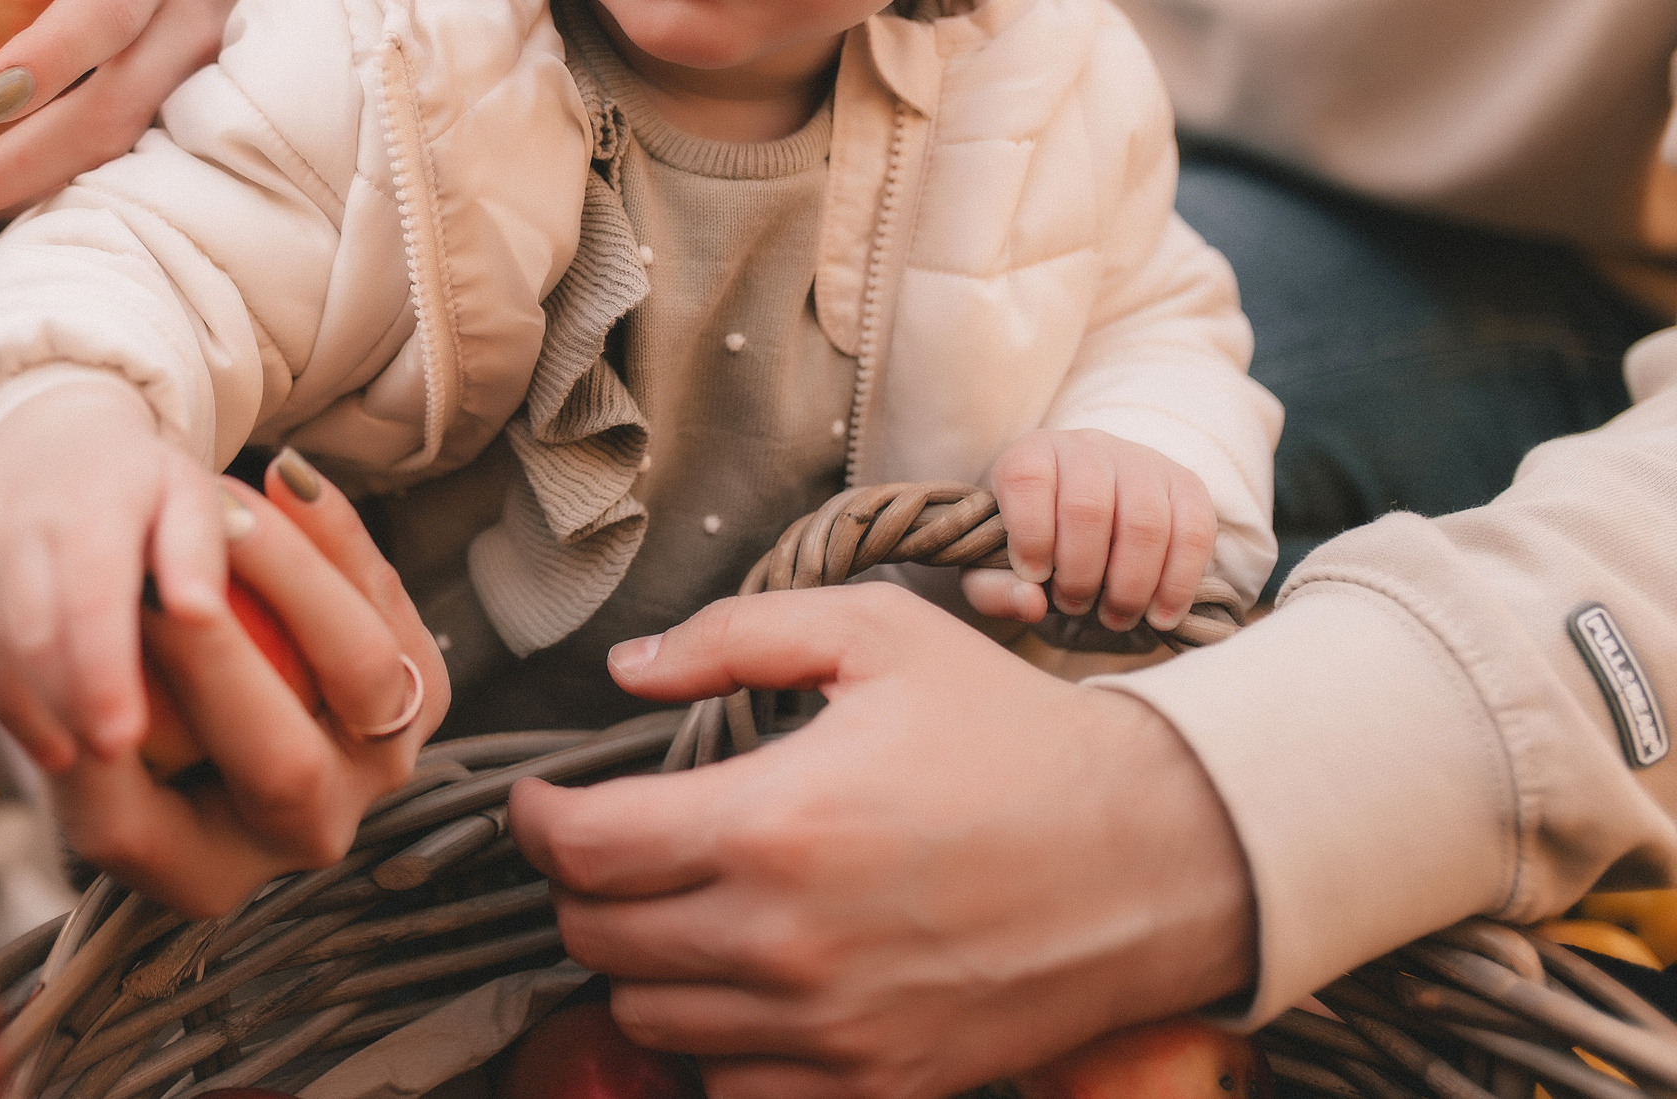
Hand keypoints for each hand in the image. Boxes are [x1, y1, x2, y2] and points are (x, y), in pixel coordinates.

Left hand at [0, 0, 273, 218]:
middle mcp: (185, 32)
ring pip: (115, 161)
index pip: (107, 13)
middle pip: (108, 116)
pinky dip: (46, 196)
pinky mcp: (187, 137)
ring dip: (24, 195)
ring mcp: (197, 96)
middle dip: (14, 166)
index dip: (55, 56)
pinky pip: (115, 177)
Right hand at [0, 377, 234, 772]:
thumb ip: (201, 551)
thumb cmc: (140, 480)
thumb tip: (201, 614)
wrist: (49, 426)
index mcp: (91, 497)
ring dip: (19, 710)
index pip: (88, 601)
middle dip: (65, 706)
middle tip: (103, 759)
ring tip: (65, 754)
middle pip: (29, 633)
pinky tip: (26, 713)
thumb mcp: (190, 494)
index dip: (101, 678)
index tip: (124, 742)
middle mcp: (14, 510)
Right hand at [53, 452, 448, 917]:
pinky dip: (338, 538)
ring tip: (223, 504)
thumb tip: (84, 730)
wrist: (183, 688)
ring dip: (292, 577)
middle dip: (214, 657)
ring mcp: (381, 763)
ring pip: (367, 668)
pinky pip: (387, 603)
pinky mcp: (416, 683)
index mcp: (203, 870)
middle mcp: (311, 832)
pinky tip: (286, 477)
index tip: (94, 639)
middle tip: (149, 578)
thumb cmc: (106, 714)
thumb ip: (83, 750)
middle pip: (287, 765)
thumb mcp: (76, 749)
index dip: (125, 758)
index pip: (150, 824)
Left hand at [511, 587, 1253, 1098]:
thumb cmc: (1010, 734)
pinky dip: (713, 1040)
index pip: (579, 850)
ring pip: (648, 1020)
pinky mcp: (876, 1086)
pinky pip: (730, 1086)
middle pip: (596, 941)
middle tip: (614, 846)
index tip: (542, 802)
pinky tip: (744, 982)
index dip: (536, 821)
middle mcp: (784, 942)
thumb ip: (733, 637)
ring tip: (680, 908)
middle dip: (583, 887)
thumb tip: (626, 671)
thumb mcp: (876, 634)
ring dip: (641, 965)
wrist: (1152, 855)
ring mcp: (829, 1030)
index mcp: (770, 824)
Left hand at [962, 429, 1217, 631]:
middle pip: (1088, 508)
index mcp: (1033, 454)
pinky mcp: (1187, 485)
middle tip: (1075, 607)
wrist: (1093, 512)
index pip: (1026, 479)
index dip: (1030, 535)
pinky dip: (1178, 584)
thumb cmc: (1037, 542)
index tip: (1035, 578)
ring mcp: (1143, 462)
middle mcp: (1088, 447)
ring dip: (1130, 585)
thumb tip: (1032, 604)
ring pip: (1145, 523)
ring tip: (1114, 617)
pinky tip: (1159, 616)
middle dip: (1081, 573)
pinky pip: (1194, 533)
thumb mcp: (999, 562)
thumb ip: (996, 586)